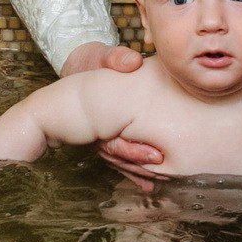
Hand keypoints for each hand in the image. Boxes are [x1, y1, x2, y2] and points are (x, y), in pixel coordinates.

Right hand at [61, 43, 162, 186]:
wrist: (79, 67)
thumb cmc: (91, 61)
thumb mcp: (101, 56)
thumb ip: (116, 58)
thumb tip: (133, 61)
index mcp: (98, 116)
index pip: (114, 141)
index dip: (133, 151)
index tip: (156, 156)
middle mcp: (98, 130)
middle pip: (118, 155)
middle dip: (139, 165)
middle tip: (163, 169)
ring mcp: (103, 134)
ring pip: (120, 159)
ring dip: (138, 171)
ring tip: (161, 180)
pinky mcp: (111, 134)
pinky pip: (122, 154)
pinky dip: (134, 169)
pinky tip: (149, 185)